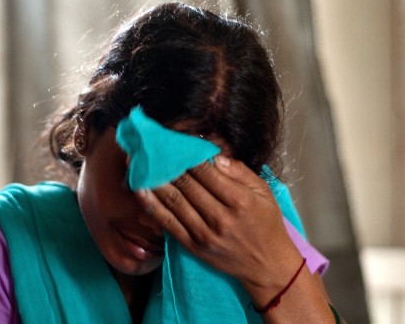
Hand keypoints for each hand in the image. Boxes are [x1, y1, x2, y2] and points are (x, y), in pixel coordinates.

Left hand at [134, 156, 302, 298]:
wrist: (267, 264)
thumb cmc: (267, 223)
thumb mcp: (264, 192)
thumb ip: (240, 172)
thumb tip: (214, 156)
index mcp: (239, 200)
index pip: (206, 171)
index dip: (187, 154)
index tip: (174, 141)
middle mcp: (220, 217)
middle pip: (187, 184)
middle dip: (165, 163)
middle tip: (148, 147)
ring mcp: (205, 234)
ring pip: (174, 202)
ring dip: (153, 181)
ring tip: (137, 164)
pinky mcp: (194, 246)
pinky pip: (169, 224)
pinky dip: (153, 206)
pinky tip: (141, 192)